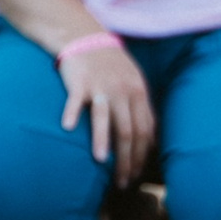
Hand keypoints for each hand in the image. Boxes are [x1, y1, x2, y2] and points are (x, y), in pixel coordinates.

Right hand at [59, 43, 154, 184]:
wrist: (88, 39)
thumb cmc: (112, 68)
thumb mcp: (135, 85)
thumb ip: (142, 111)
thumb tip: (153, 140)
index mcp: (139, 95)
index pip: (145, 131)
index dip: (142, 155)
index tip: (136, 175)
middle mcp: (123, 92)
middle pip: (129, 130)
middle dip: (127, 158)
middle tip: (122, 180)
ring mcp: (102, 87)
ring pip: (106, 117)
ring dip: (103, 140)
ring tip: (102, 161)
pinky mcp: (80, 82)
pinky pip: (76, 100)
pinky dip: (72, 113)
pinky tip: (67, 128)